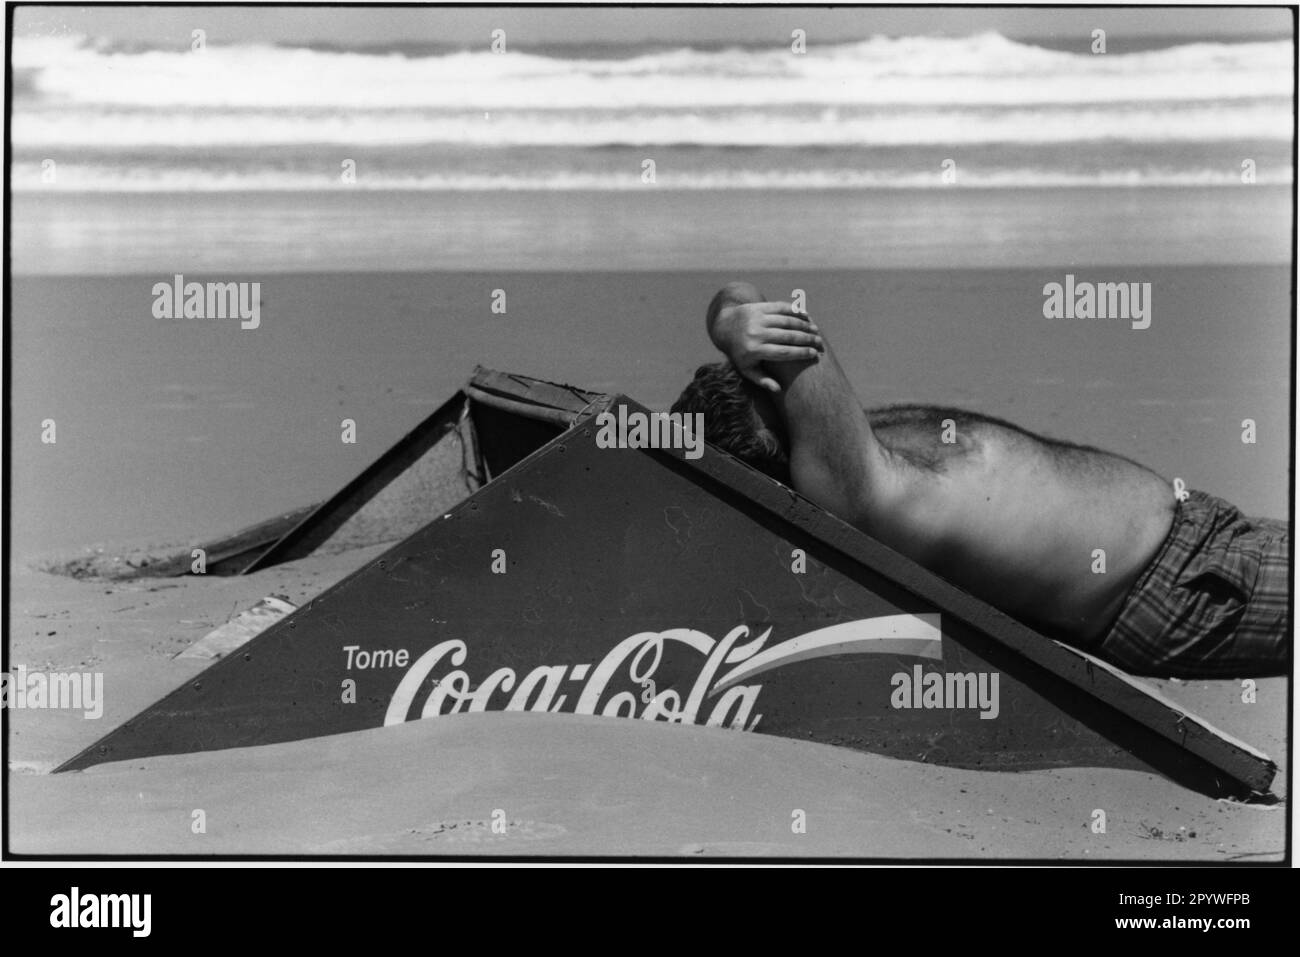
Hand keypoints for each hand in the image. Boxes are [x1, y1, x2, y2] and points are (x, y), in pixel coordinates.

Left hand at [708, 300, 822, 392]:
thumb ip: (762, 380)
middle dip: (807, 339)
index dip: (801, 353)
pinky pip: (780, 308)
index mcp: (754, 350)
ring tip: (816, 330)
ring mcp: (757, 318)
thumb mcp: (746, 369)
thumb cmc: (740, 353)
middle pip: (787, 336)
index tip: (814, 354)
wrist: (724, 328)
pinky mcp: (759, 307)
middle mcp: (755, 333)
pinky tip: (806, 316)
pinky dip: (795, 311)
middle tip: (820, 342)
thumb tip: (778, 389)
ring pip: (786, 321)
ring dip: (804, 325)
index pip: (783, 352)